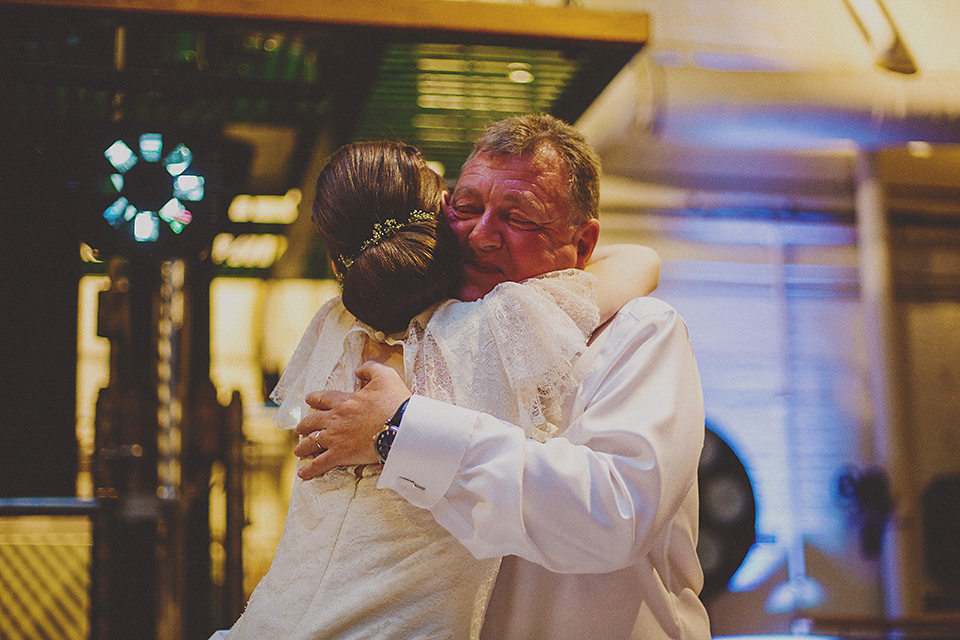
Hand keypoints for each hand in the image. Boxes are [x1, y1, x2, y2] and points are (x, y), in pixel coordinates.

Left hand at [294, 361, 411, 479]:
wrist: (401, 427)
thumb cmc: (395, 402)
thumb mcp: (386, 376)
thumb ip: (370, 369)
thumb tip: (358, 371)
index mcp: (344, 401)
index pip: (323, 398)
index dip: (314, 398)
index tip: (308, 399)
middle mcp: (335, 419)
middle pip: (312, 421)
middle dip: (304, 425)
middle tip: (300, 428)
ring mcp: (336, 438)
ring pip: (312, 442)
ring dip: (303, 446)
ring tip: (298, 450)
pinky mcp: (341, 455)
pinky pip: (320, 463)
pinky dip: (310, 469)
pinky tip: (302, 474)